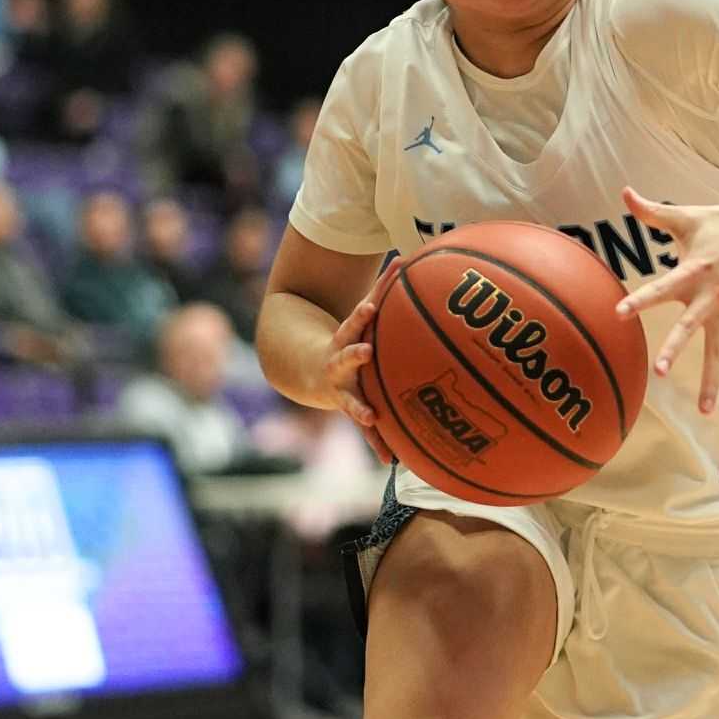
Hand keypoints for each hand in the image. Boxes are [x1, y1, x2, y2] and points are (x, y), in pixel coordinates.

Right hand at [323, 279, 392, 463]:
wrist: (309, 371)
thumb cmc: (348, 338)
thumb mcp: (361, 316)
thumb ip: (383, 290)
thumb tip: (409, 258)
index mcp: (345, 339)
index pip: (353, 322)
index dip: (361, 314)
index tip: (372, 306)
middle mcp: (339, 365)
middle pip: (345, 357)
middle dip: (354, 354)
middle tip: (366, 351)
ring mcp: (342, 390)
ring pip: (351, 399)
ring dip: (361, 408)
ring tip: (372, 418)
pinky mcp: (350, 410)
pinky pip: (365, 430)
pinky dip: (378, 444)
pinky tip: (391, 460)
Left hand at [613, 186, 718, 414]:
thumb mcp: (687, 217)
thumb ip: (652, 212)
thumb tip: (624, 191)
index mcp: (693, 271)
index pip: (661, 289)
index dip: (640, 301)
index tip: (619, 313)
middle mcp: (712, 296)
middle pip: (690, 328)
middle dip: (675, 350)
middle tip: (659, 372)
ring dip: (711, 381)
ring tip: (704, 410)